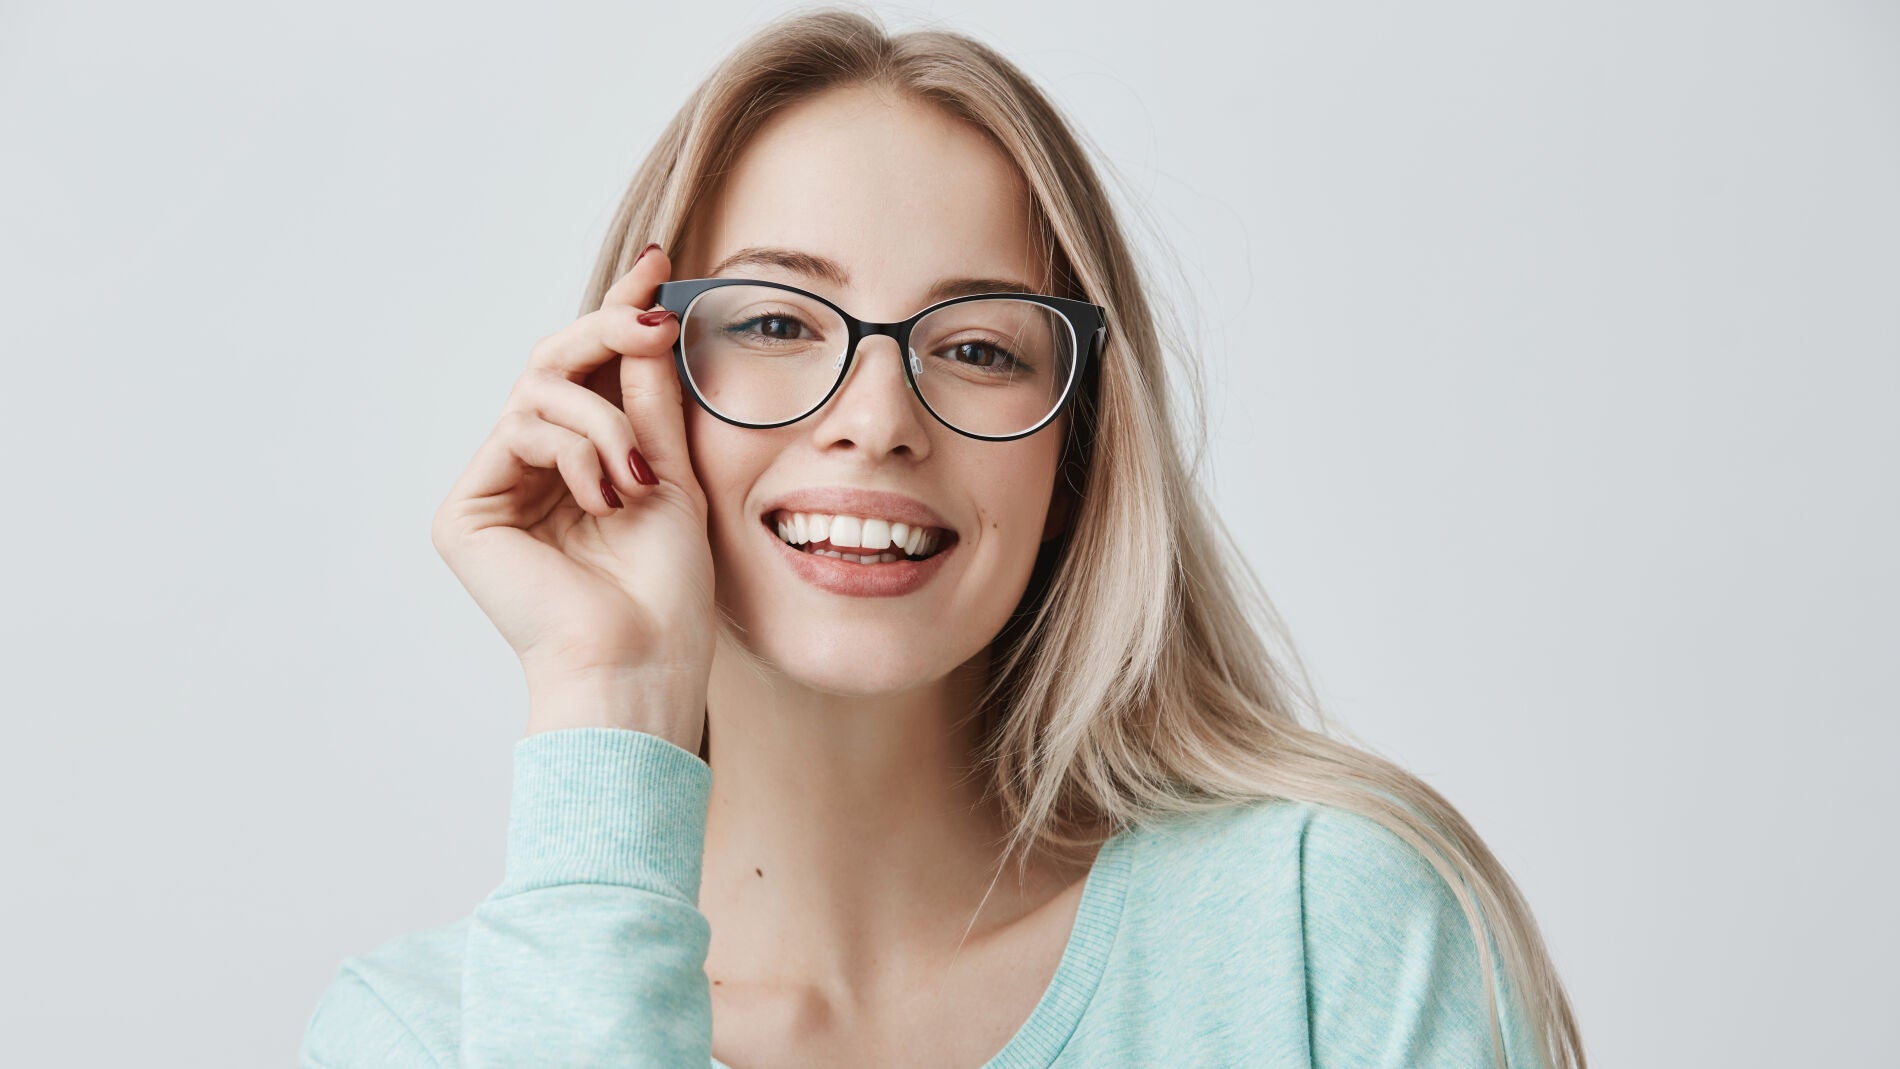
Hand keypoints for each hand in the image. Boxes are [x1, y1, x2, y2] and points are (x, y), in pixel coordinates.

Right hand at [430, 246, 713, 748]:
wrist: (642, 662)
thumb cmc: (667, 595)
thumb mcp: (672, 475)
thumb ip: (651, 400)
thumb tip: (649, 316)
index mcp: (578, 470)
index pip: (591, 375)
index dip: (619, 316)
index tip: (660, 263)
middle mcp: (529, 477)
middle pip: (553, 366)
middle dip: (609, 331)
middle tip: (656, 320)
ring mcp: (494, 493)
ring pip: (539, 391)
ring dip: (604, 420)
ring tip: (635, 476)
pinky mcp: (464, 515)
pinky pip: (520, 429)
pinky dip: (575, 450)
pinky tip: (605, 497)